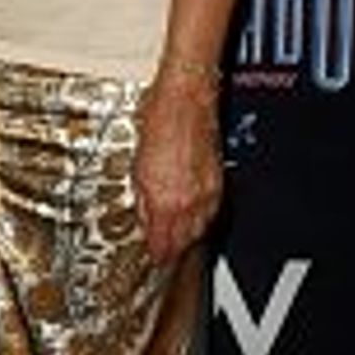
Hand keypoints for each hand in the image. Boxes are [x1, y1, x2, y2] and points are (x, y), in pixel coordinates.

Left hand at [132, 77, 222, 263]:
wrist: (187, 97)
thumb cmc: (159, 120)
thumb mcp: (137, 164)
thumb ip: (142, 197)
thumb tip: (143, 216)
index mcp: (164, 200)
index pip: (162, 243)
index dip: (156, 254)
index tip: (152, 257)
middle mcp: (188, 200)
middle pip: (183, 241)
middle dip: (172, 248)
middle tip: (162, 252)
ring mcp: (206, 192)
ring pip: (199, 229)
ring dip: (187, 236)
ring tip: (176, 238)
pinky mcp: (218, 181)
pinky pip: (210, 211)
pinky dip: (200, 218)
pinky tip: (192, 215)